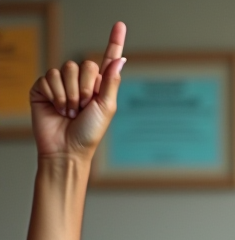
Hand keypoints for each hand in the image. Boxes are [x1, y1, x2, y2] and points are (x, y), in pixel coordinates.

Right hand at [29, 22, 125, 158]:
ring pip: (66, 69)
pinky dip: (56, 95)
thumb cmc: (89, 134)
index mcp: (100, 87)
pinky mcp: (44, 86)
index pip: (107, 59)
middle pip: (85, 65)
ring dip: (71, 94)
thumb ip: (111, 82)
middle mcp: (81, 82)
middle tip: (83, 108)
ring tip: (70, 112)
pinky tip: (57, 109)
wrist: (66, 149)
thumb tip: (120, 59)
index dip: (114, 42)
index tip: (120, 24)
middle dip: (86, 89)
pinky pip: (50, 77)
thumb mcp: (106, 108)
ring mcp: (62, 83)